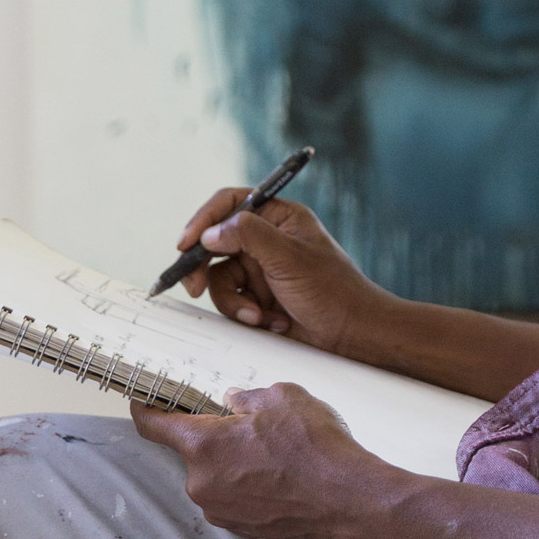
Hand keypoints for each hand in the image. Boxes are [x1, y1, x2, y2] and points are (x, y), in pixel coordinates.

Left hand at [130, 383, 399, 538]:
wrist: (347, 500)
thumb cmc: (315, 447)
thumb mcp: (283, 398)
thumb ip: (248, 397)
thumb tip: (234, 403)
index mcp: (202, 446)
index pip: (154, 426)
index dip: (145, 409)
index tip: (143, 401)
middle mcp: (201, 483)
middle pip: (195, 451)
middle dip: (217, 437)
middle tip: (253, 427)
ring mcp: (220, 510)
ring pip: (217, 475)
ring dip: (235, 462)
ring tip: (277, 455)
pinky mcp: (241, 528)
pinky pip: (234, 497)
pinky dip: (249, 485)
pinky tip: (283, 477)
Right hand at [171, 189, 382, 356]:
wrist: (352, 334)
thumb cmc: (333, 290)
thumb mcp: (289, 258)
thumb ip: (249, 237)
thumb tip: (210, 233)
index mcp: (279, 217)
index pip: (231, 204)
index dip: (204, 220)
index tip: (186, 242)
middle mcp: (267, 239)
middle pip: (215, 242)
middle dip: (203, 267)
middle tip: (194, 287)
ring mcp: (261, 268)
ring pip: (219, 277)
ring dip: (233, 301)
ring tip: (258, 315)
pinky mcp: (258, 296)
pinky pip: (232, 300)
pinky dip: (245, 313)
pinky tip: (270, 322)